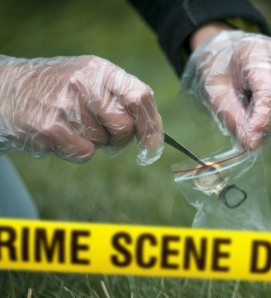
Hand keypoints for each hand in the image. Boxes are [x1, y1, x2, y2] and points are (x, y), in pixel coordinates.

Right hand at [0, 55, 162, 164]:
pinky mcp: (50, 128)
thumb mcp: (88, 79)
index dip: (152, 124)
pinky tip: (60, 136)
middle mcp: (84, 83)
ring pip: (103, 142)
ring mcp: (66, 105)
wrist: (4, 90)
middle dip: (120, 138)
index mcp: (99, 69)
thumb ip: (120, 98)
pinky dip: (76, 151)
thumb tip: (153, 134)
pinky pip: (85, 153)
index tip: (152, 143)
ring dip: (93, 142)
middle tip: (105, 134)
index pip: (141, 96)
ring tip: (71, 125)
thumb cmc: (56, 89)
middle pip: (125, 126)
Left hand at [182, 26, 270, 151]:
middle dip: (268, 124)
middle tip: (248, 140)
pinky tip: (259, 120)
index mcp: (256, 52)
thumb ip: (231, 115)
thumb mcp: (213, 90)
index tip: (251, 143)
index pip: (269, 90)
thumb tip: (249, 142)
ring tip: (251, 128)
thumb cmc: (216, 67)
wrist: (224, 49)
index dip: (262, 120)